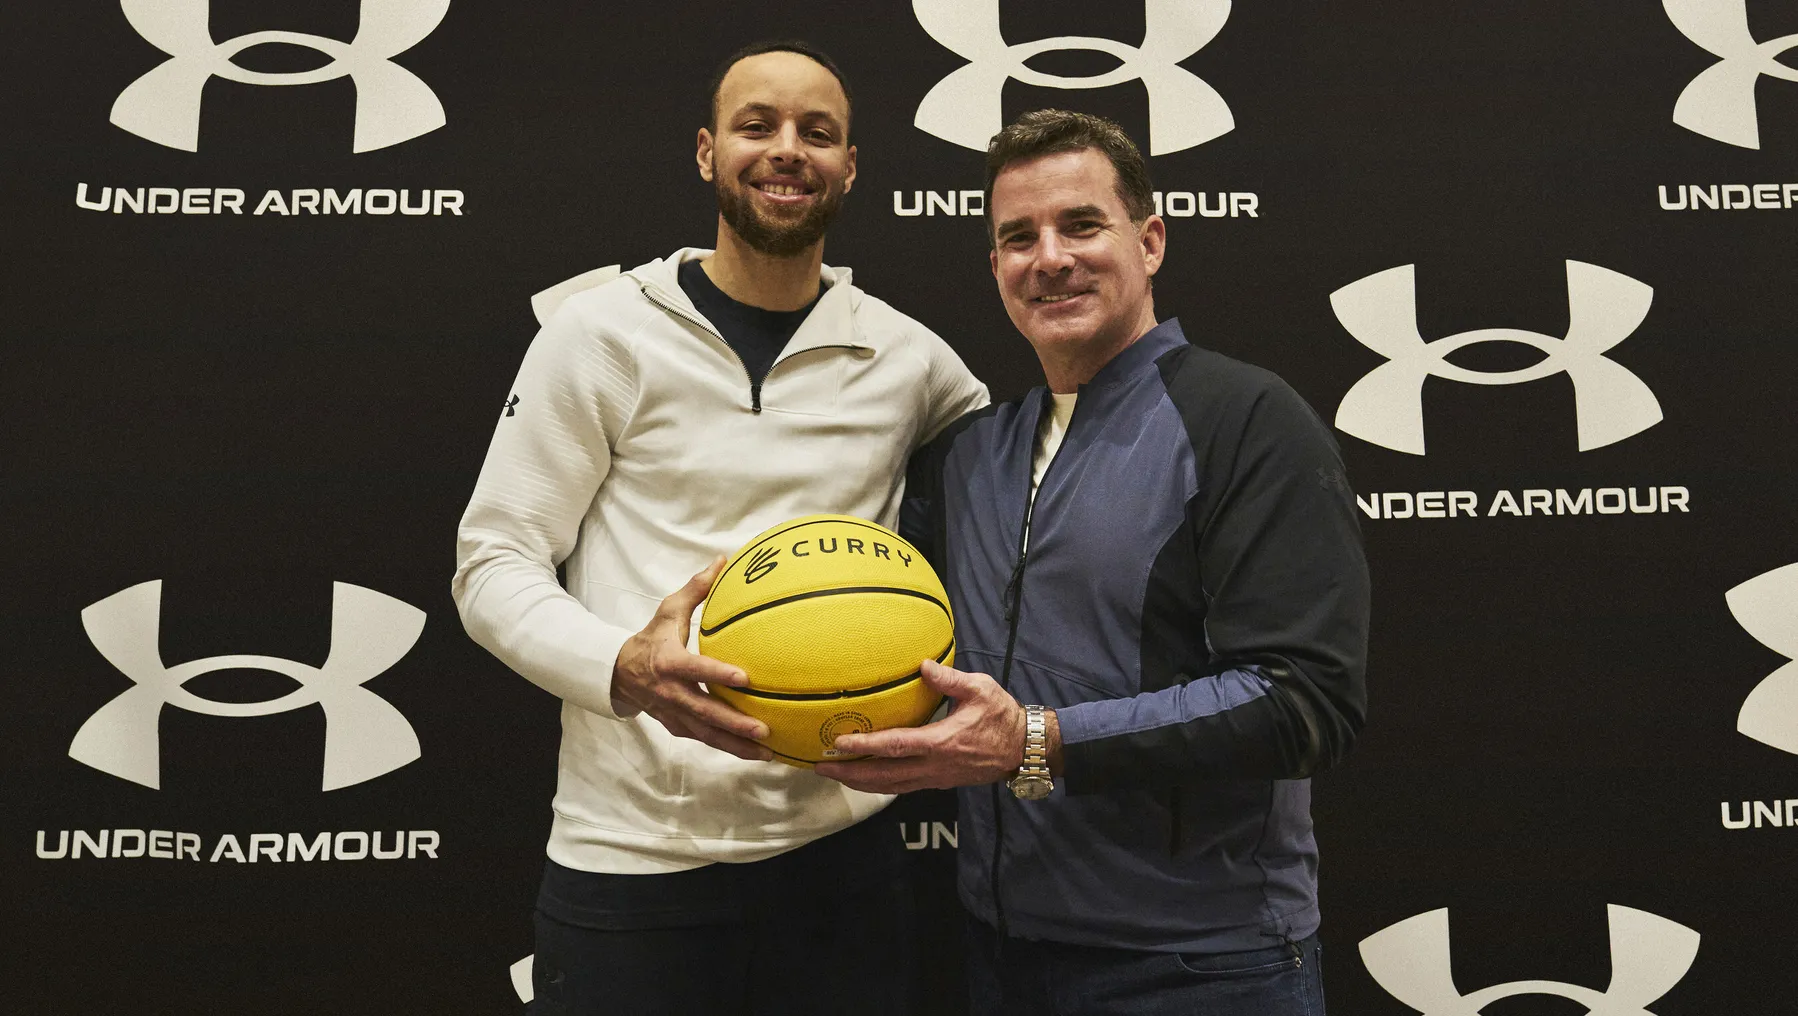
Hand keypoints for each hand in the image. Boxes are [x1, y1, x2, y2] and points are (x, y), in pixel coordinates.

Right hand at [610, 557, 772, 761]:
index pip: (696, 669)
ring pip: (707, 734)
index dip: (719, 674)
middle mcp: (672, 693)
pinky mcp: (678, 727)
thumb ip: (696, 589)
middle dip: (734, 724)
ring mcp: (675, 714)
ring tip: (767, 753)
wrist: (618, 673)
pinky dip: (729, 748)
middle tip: (763, 730)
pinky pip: (706, 740)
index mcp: (670, 662)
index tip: (745, 678)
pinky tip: (754, 753)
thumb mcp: (668, 611)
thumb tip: (723, 561)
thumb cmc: (651, 638)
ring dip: (736, 745)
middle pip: (705, 712)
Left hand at [814, 660, 1025, 792]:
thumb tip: (923, 665)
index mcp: (941, 742)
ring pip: (890, 786)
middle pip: (883, 776)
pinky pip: (902, 787)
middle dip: (850, 773)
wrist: (1023, 749)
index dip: (865, 746)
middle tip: (821, 767)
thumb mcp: (980, 690)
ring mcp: (935, 778)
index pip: (895, 746)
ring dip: (860, 783)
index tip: (839, 743)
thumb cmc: (1002, 717)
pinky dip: (879, 785)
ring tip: (835, 775)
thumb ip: (949, 679)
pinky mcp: (938, 782)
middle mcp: (933, 766)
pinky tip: (865, 778)